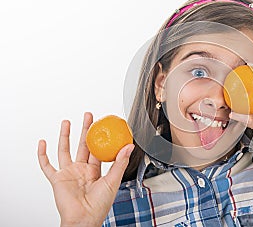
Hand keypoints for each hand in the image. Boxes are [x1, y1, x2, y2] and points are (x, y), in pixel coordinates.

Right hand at [38, 112, 133, 226]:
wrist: (84, 218)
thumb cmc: (100, 205)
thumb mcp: (113, 181)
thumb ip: (120, 163)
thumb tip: (129, 146)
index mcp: (95, 170)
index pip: (98, 149)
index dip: (100, 136)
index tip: (103, 124)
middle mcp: (81, 170)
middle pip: (83, 145)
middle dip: (85, 130)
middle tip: (88, 116)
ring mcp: (69, 174)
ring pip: (65, 150)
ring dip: (65, 136)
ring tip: (66, 122)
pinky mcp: (57, 180)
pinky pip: (47, 166)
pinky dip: (43, 155)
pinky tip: (42, 143)